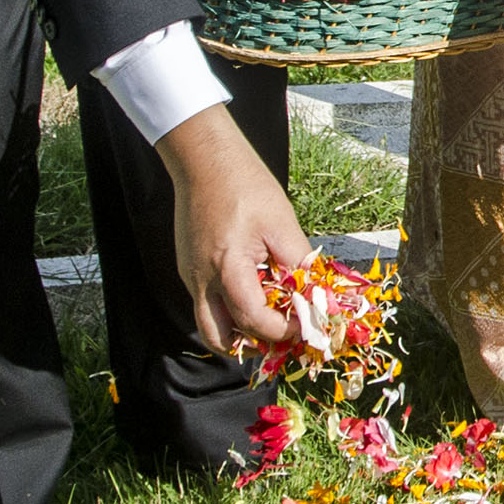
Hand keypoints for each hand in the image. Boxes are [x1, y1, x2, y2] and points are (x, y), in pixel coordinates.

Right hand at [160, 104, 308, 353]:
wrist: (204, 159)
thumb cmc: (244, 184)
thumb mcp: (282, 222)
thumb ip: (298, 262)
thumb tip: (316, 292)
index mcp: (227, 267)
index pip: (253, 319)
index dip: (282, 330)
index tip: (305, 325)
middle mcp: (201, 279)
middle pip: (220, 338)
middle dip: (253, 345)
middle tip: (281, 337)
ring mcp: (189, 275)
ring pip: (210, 325)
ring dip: (237, 333)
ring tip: (267, 322)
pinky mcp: (187, 267)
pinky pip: (206, 303)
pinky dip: (229, 310)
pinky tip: (253, 294)